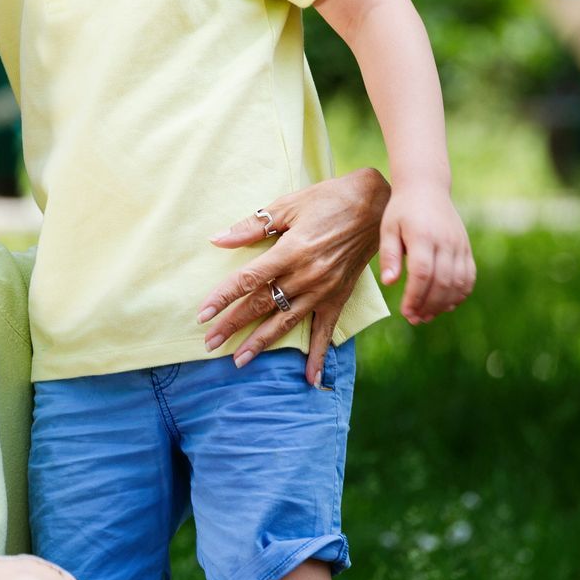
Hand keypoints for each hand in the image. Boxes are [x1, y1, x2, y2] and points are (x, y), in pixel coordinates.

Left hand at [196, 168, 390, 385]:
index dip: (223, 298)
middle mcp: (306, 276)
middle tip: (209, 343)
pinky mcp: (339, 298)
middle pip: (262, 305)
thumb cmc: (328, 200)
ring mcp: (324, 290)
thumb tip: (218, 239)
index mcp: (290, 251)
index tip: (203, 315)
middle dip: (233, 325)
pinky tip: (310, 379)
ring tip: (238, 360)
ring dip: (261, 343)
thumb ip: (252, 226)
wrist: (376, 205)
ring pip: (286, 322)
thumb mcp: (288, 204)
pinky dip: (318, 356)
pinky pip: (325, 332)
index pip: (248, 281)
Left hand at [380, 183, 474, 323]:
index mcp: (423, 236)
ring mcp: (459, 245)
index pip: (422, 273)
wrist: (427, 188)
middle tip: (414, 318)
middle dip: (428, 305)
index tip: (405, 312)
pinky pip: (469, 276)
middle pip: (442, 282)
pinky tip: (445, 305)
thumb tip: (389, 283)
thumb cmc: (402, 210)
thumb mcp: (388, 228)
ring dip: (444, 304)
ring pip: (458, 282)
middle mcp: (445, 241)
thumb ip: (389, 255)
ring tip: (427, 315)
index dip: (415, 296)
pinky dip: (460, 294)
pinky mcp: (466, 248)